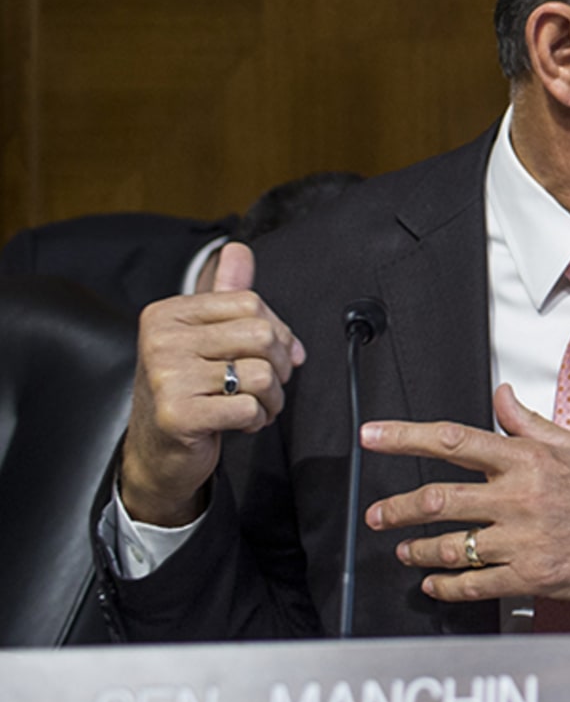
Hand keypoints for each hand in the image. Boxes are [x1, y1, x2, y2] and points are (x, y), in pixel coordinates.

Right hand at [120, 243, 305, 525]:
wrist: (157, 452)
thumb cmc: (188, 390)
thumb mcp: (203, 337)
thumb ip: (224, 293)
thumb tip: (239, 250)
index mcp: (167, 314)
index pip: (251, 303)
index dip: (278, 331)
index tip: (276, 354)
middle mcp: (161, 340)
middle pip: (262, 335)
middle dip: (281, 366)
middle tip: (270, 384)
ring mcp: (167, 378)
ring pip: (262, 374)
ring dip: (272, 397)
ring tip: (256, 405)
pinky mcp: (179, 415)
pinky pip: (250, 407)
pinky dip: (257, 418)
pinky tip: (240, 423)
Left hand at [363, 383, 569, 612]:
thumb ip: (529, 422)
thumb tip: (501, 397)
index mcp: (529, 459)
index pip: (453, 440)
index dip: (404, 437)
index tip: (373, 436)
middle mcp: (520, 496)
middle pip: (436, 498)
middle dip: (395, 508)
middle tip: (377, 514)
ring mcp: (524, 539)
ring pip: (449, 545)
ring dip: (417, 550)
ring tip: (405, 552)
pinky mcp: (531, 577)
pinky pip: (474, 584)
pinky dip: (446, 586)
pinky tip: (435, 585)